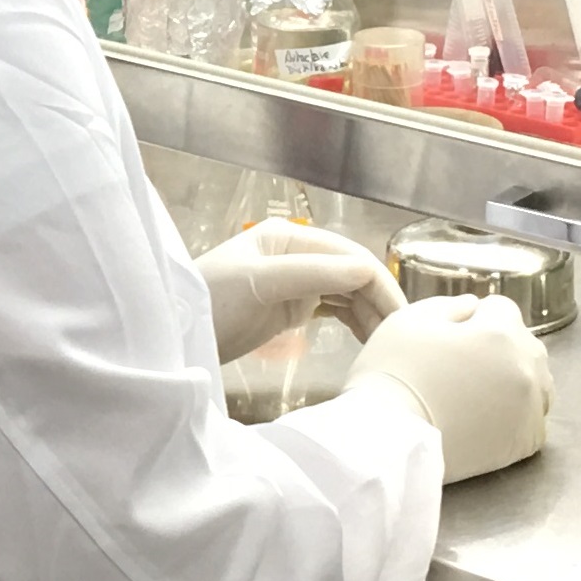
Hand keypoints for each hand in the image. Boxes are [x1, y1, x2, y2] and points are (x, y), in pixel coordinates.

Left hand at [194, 221, 405, 361]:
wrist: (177, 334)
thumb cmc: (211, 302)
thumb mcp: (259, 284)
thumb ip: (311, 274)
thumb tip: (365, 271)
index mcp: (290, 238)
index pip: (349, 257)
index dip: (379, 283)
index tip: (401, 317)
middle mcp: (297, 254)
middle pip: (352, 274)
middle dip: (379, 300)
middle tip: (402, 336)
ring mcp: (294, 281)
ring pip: (347, 293)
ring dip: (370, 313)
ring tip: (390, 342)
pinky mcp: (290, 307)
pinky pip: (333, 310)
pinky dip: (353, 321)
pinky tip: (368, 339)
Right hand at [341, 293, 553, 480]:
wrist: (388, 439)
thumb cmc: (394, 372)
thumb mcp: (410, 319)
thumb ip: (449, 305)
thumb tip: (472, 307)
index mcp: (500, 332)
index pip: (502, 308)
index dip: (474, 317)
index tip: (451, 335)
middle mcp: (525, 367)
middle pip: (524, 343)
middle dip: (499, 346)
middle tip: (461, 365)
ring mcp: (529, 408)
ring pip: (536, 381)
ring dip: (514, 379)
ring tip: (476, 393)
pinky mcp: (524, 442)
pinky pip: (534, 419)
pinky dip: (517, 416)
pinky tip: (486, 418)